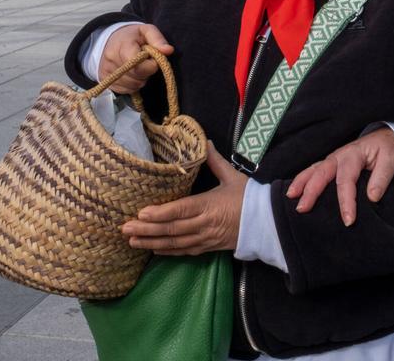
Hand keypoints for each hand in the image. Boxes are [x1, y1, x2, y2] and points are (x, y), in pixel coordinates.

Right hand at [99, 23, 173, 93]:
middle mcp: (111, 60)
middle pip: (137, 77)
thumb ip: (158, 39)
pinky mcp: (105, 81)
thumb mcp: (146, 31)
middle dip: (146, 71)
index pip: (139, 65)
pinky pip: (126, 90)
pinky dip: (132, 85)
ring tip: (138, 66)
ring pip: (133, 85)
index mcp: (122, 46)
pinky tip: (131, 74)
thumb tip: (168, 50)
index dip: (151, 65)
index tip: (153, 59)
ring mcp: (106, 72)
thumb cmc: (132, 36)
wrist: (111, 40)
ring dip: (140, 79)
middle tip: (145, 61)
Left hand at [122, 142, 247, 254]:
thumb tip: (205, 142)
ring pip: (175, 243)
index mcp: (209, 205)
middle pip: (172, 229)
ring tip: (132, 241)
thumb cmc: (250, 197)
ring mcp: (206, 238)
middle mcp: (204, 224)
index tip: (141, 213)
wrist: (268, 222)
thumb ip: (216, 161)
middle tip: (125, 229)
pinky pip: (185, 251)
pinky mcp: (209, 248)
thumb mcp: (233, 176)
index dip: (160, 213)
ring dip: (152, 243)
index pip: (180, 210)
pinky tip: (154, 250)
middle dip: (147, 230)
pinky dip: (168, 252)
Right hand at [285, 127, 393, 225]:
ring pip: (313, 170)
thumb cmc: (387, 149)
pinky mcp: (331, 163)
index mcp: (354, 155)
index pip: (346, 180)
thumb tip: (372, 197)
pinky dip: (303, 179)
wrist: (385, 136)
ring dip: (301, 183)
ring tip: (290, 197)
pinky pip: (314, 170)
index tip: (348, 220)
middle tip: (303, 208)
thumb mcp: (390, 160)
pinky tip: (295, 190)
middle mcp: (339, 156)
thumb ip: (382, 178)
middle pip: (321, 173)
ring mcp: (333, 159)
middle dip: (311, 191)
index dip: (346, 201)